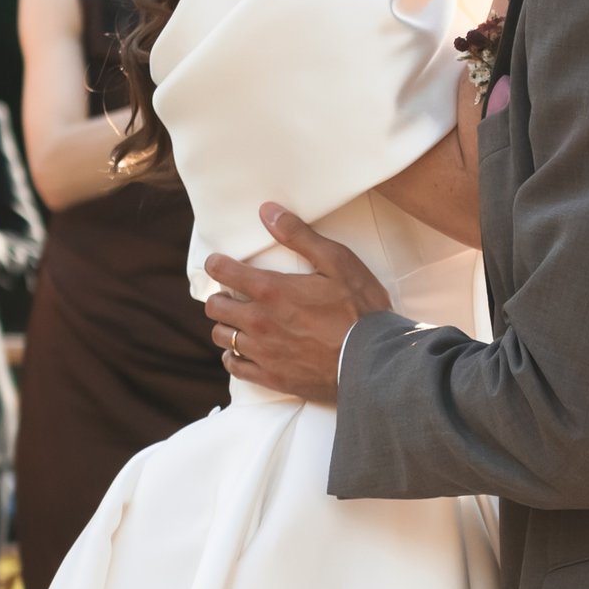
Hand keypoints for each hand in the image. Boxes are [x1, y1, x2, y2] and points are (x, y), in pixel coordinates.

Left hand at [204, 207, 385, 401]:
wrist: (373, 362)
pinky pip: (235, 367)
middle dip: (221, 296)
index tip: (220, 264)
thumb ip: (299, 236)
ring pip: (222, 337)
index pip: (222, 271)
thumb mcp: (337, 261)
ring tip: (240, 323)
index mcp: (270, 290)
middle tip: (234, 295)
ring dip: (227, 326)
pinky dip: (234, 357)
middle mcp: (258, 321)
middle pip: (215, 307)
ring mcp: (262, 352)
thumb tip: (267, 211)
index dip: (216, 264)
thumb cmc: (359, 309)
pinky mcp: (271, 377)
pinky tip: (243, 351)